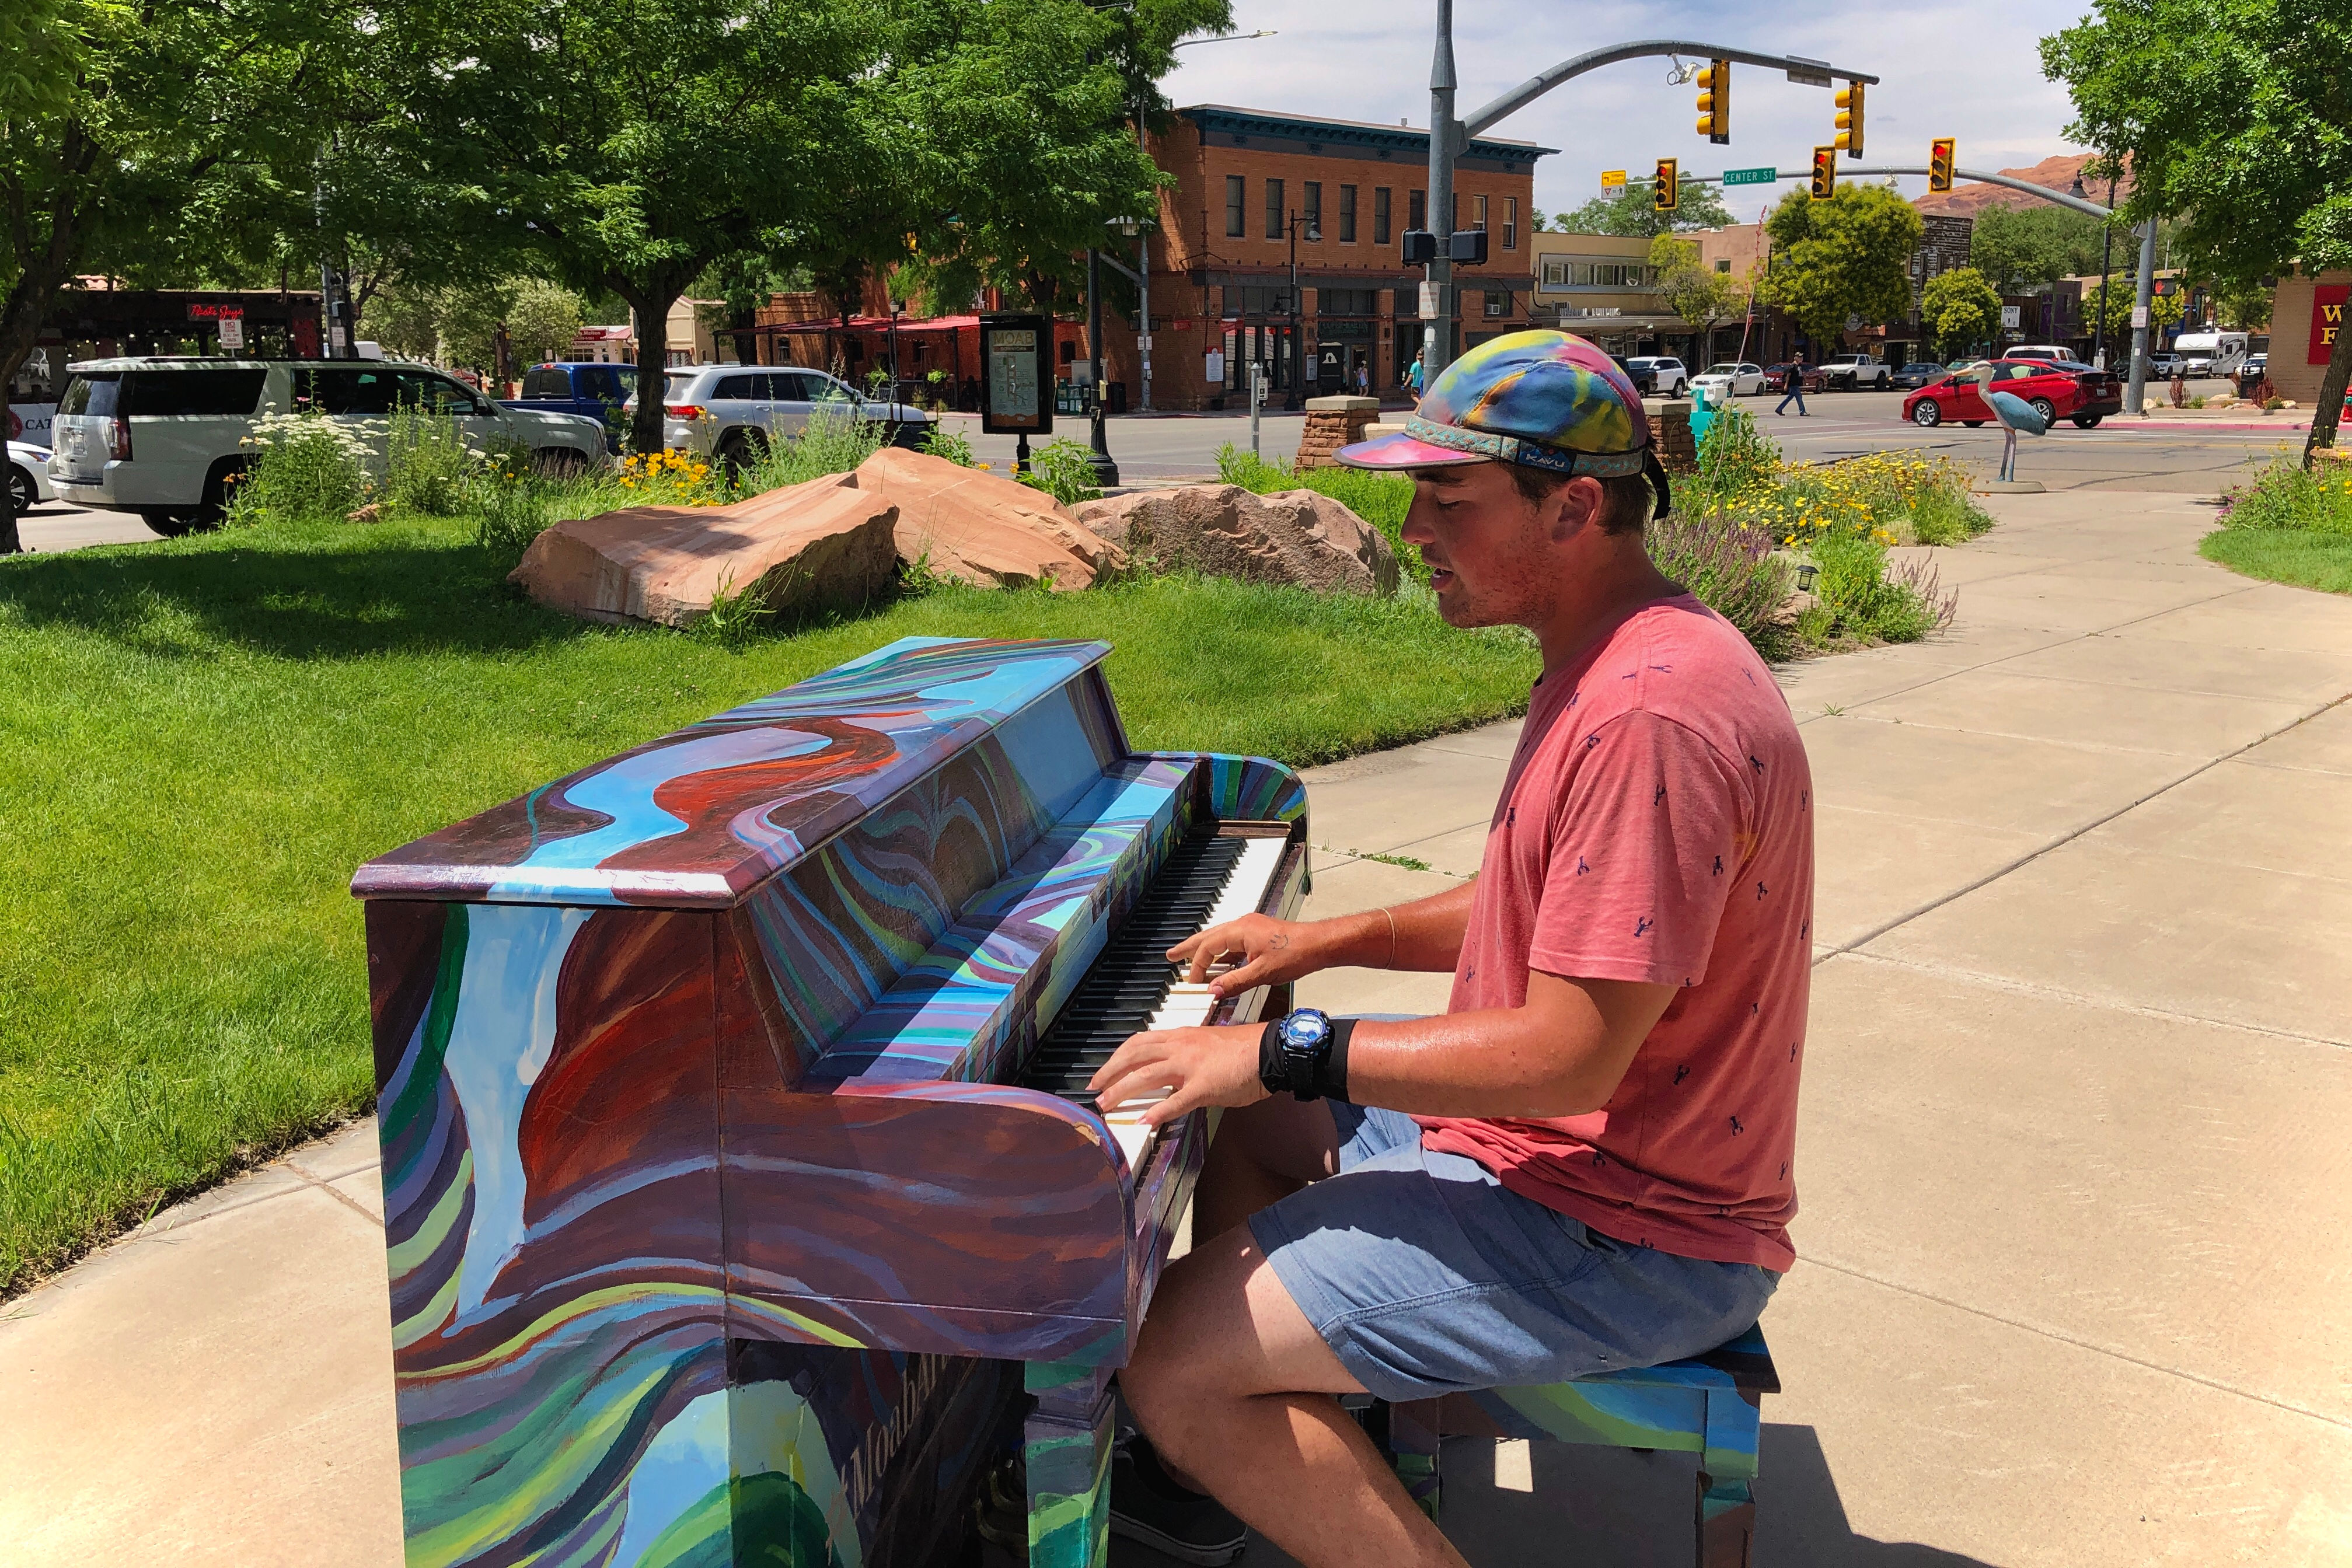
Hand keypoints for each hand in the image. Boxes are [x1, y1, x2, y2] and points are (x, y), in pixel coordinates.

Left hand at [1088, 1023, 1268, 1127]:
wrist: (1270, 1051)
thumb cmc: (1245, 1049)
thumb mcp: (1208, 1044)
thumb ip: (1187, 1056)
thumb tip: (1174, 1074)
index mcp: (1181, 1036)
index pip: (1140, 1042)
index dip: (1118, 1057)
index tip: (1104, 1070)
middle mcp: (1180, 1047)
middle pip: (1134, 1055)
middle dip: (1109, 1072)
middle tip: (1094, 1088)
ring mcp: (1190, 1066)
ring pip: (1145, 1076)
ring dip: (1121, 1091)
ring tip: (1106, 1105)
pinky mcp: (1204, 1087)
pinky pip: (1175, 1101)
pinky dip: (1157, 1113)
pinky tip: (1144, 1122)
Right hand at [1167, 914, 1327, 997]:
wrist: (1320, 944)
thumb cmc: (1296, 953)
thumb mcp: (1262, 973)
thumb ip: (1235, 982)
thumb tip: (1213, 990)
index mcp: (1239, 929)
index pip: (1208, 947)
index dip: (1197, 965)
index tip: (1194, 982)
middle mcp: (1242, 925)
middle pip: (1207, 936)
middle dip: (1188, 947)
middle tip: (1170, 955)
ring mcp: (1250, 929)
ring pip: (1220, 939)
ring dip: (1204, 950)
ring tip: (1189, 960)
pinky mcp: (1258, 935)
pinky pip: (1233, 944)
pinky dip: (1222, 954)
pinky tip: (1219, 966)